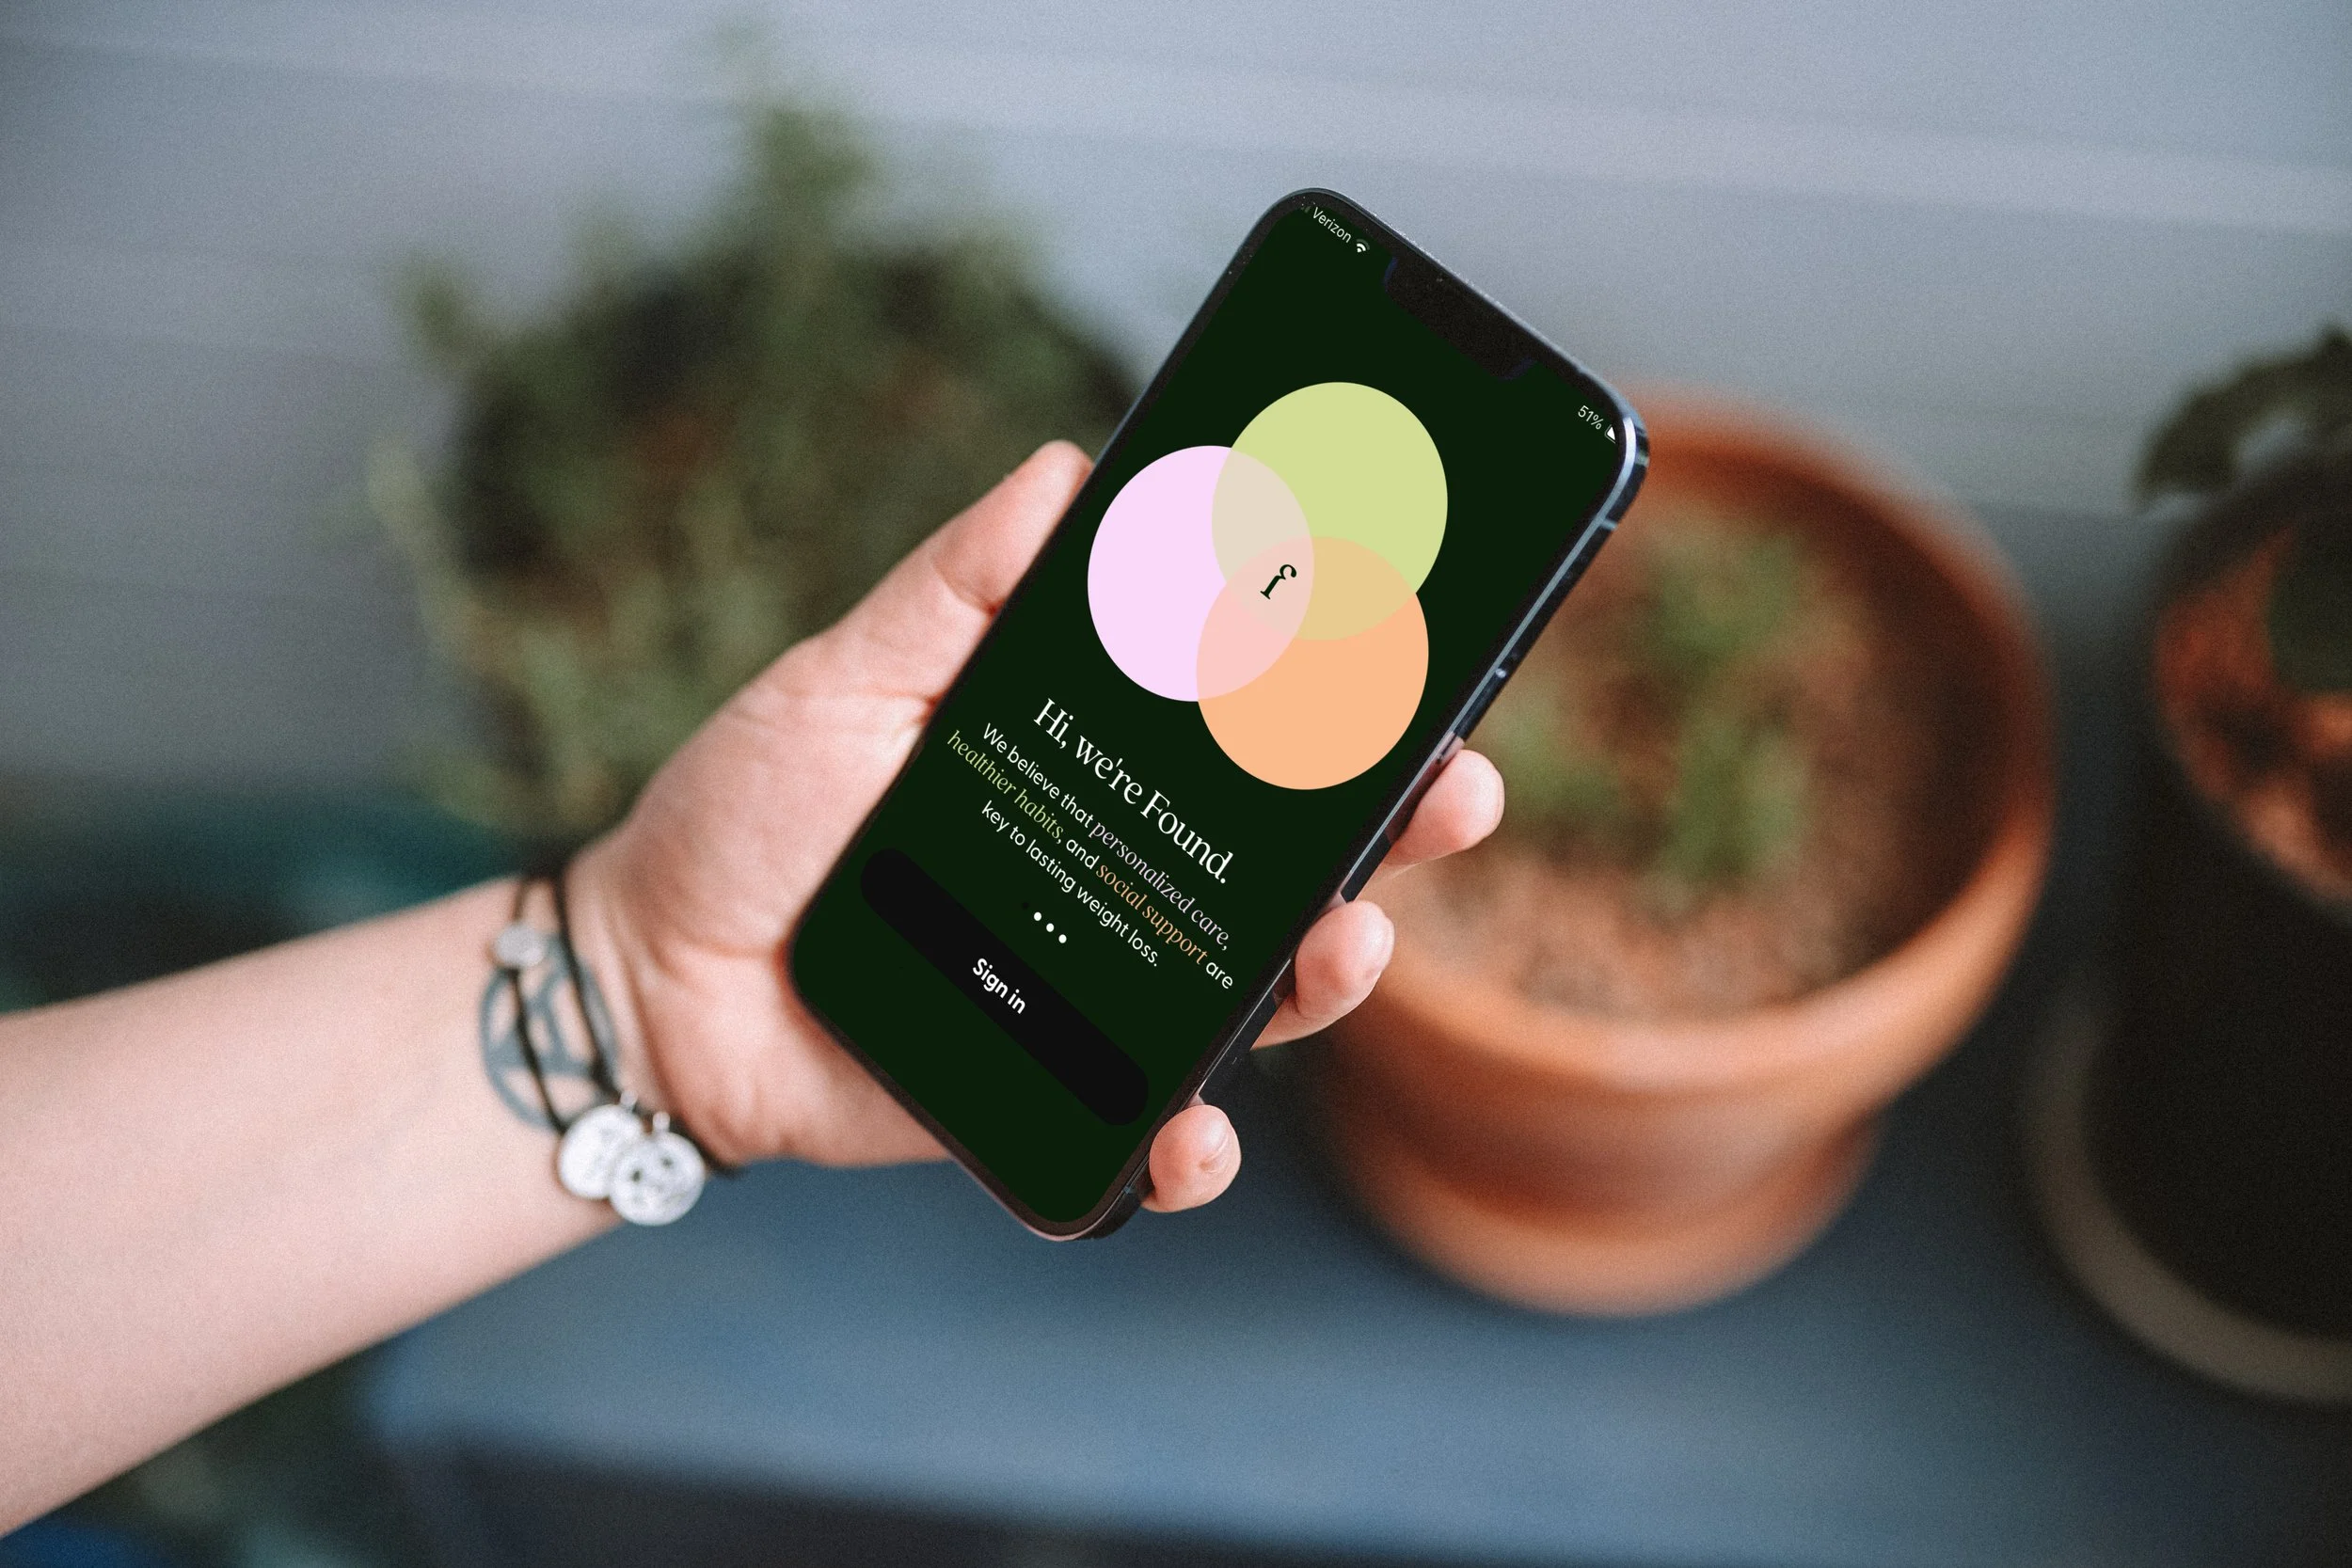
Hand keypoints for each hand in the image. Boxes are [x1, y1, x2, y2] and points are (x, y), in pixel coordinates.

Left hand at [574, 443, 1502, 1213]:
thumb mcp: (850, 676)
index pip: (1254, 731)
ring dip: (1329, 976)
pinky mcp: (1054, 1104)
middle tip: (1451, 792)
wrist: (649, 977)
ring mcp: (1101, 997)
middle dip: (1398, 828)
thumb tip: (1071, 469)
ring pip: (1258, 996)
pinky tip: (1193, 1131)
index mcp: (1096, 768)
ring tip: (1346, 943)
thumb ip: (957, 587)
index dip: (1352, 698)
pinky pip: (1151, 1138)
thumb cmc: (748, 812)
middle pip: (1298, 861)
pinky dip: (1190, 1148)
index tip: (1425, 652)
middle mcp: (1124, 880)